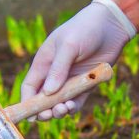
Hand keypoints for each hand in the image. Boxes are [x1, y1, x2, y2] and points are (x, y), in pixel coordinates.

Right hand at [21, 0, 136, 120]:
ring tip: (64, 108)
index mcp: (44, 63)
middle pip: (42, 99)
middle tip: (49, 114)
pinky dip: (73, 107)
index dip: (27, 102)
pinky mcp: (85, 85)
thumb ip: (58, 69)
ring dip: (58, 110)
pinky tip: (72, 106)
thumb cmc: (85, 29)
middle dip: (43, 110)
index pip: (29, 87)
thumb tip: (48, 93)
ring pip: (59, 103)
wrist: (112, 24)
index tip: (28, 115)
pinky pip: (76, 102)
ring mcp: (70, 81)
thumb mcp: (69, 46)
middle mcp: (54, 74)